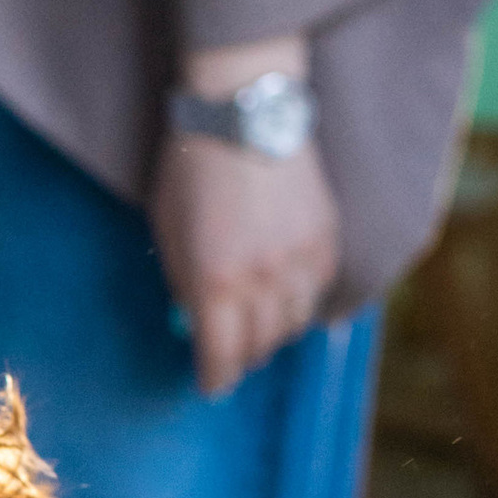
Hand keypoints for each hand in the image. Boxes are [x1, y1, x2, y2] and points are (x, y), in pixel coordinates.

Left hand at [152, 34, 339, 397]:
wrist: (243, 112)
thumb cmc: (189, 173)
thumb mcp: (170, 238)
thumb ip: (185, 286)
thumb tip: (196, 323)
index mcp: (215, 286)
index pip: (221, 357)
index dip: (215, 378)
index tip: (211, 385)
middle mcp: (262, 280)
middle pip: (260, 346)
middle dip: (243, 359)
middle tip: (233, 359)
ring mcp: (299, 257)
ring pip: (294, 323)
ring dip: (275, 334)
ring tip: (261, 332)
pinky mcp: (326, 234)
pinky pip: (319, 287)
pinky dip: (304, 300)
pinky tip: (289, 297)